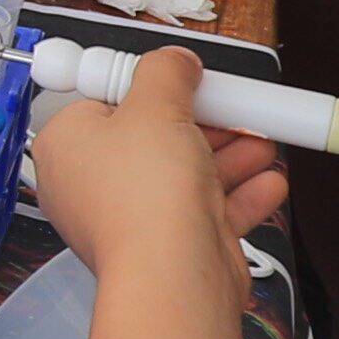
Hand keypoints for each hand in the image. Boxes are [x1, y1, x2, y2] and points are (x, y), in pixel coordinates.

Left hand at [28, 45, 292, 272]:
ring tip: (265, 138)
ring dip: (231, 154)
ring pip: (186, 174)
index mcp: (67, 144)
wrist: (173, 276)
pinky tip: (270, 180)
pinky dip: (241, 195)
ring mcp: (132, 217)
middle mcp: (93, 182)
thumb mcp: (155, 105)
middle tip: (235, 105)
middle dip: (205, 120)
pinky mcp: (170, 245)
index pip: (100, 98)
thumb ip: (165, 72)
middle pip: (153, 136)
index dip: (142, 85)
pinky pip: (207, 211)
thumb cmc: (145, 194)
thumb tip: (175, 61)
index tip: (176, 77)